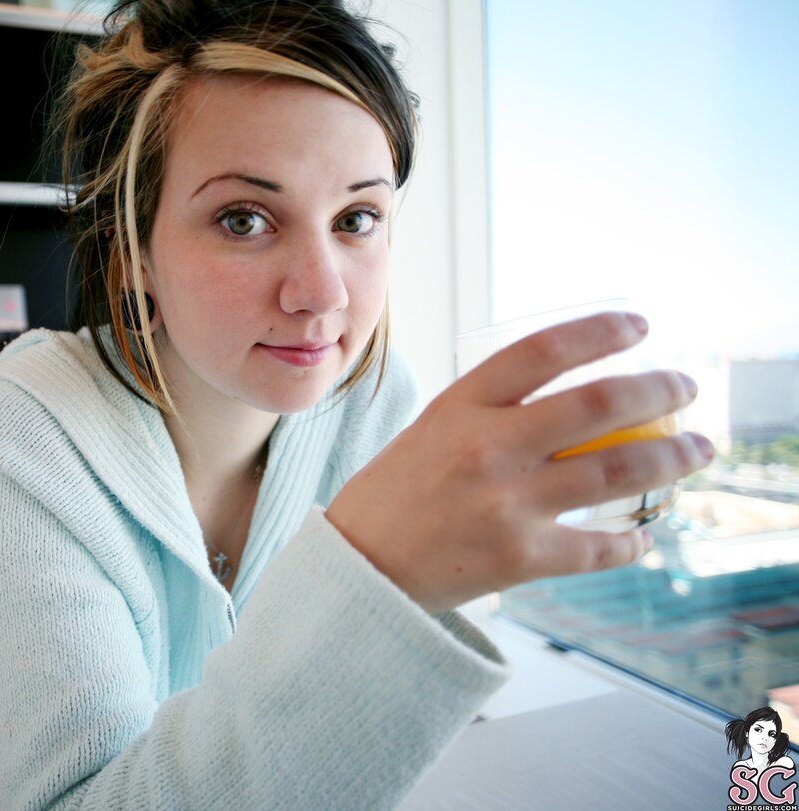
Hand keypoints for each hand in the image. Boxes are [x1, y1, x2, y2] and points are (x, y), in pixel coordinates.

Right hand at [326, 311, 713, 613]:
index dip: (601, 331)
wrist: (360, 568)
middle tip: (687, 386)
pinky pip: (599, 547)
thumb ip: (487, 413)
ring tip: (697, 450)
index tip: (640, 326)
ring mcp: (507, 504)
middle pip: (599, 404)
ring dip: (672, 458)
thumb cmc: (393, 495)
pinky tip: (646, 535)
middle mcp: (487, 447)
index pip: (543, 351)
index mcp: (459, 406)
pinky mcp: (519, 558)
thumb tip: (564, 400)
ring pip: (617, 471)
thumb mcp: (429, 431)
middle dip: (660, 389)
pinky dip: (633, 542)